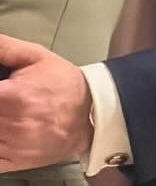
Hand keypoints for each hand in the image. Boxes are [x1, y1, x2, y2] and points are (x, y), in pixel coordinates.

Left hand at [0, 35, 93, 171]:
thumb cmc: (63, 85)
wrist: (91, 114)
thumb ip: (4, 48)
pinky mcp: (11, 162)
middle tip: (3, 98)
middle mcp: (11, 125)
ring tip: (6, 109)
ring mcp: (11, 147)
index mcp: (14, 97)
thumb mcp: (36, 56)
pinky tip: (5, 128)